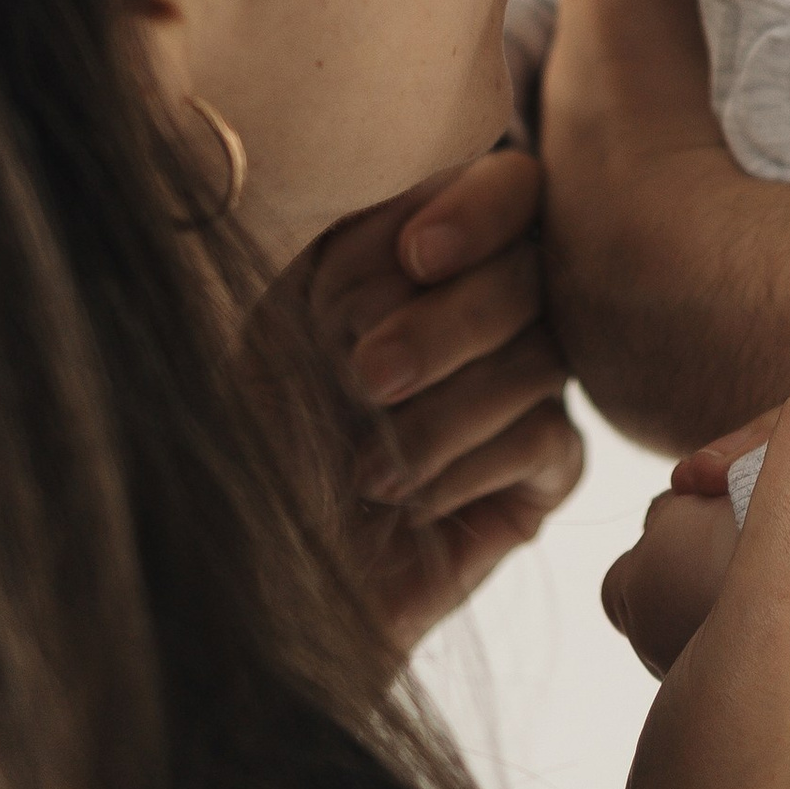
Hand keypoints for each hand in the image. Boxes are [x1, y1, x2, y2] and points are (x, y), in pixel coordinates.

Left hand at [255, 147, 583, 655]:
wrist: (240, 603)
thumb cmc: (240, 457)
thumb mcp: (276, 327)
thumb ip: (357, 244)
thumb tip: (438, 199)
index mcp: (410, 253)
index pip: (504, 185)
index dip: (475, 209)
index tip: (412, 258)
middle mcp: (474, 310)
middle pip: (533, 266)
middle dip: (446, 323)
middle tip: (365, 379)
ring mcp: (516, 391)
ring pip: (546, 353)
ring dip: (446, 409)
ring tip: (367, 468)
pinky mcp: (536, 477)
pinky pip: (549, 440)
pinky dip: (469, 468)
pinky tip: (406, 504)